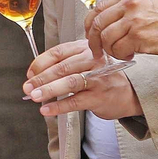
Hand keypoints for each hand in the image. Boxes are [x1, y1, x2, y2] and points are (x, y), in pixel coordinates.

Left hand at [24, 39, 142, 117]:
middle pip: (62, 67)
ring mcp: (98, 78)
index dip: (40, 63)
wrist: (130, 92)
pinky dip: (59, 106)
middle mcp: (93, 60)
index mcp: (85, 48)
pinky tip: (47, 110)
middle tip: (26, 87)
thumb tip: (35, 76)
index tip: (29, 74)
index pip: (58, 52)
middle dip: (41, 78)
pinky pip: (76, 101)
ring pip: (69, 82)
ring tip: (33, 97)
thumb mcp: (86, 63)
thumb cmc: (102, 77)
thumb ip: (65, 64)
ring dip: (48, 90)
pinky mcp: (100, 96)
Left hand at [87, 0, 157, 60]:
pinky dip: (121, 55)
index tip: (91, 35)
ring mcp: (134, 19)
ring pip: (106, 38)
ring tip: (121, 52)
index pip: (98, 7)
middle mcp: (130, 2)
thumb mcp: (147, 1)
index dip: (90, 25)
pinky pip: (119, 49)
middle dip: (94, 40)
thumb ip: (126, 7)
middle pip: (97, 23)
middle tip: (97, 50)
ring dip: (110, 50)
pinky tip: (131, 55)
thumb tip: (105, 22)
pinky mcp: (140, 36)